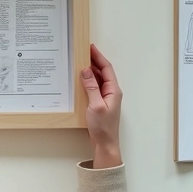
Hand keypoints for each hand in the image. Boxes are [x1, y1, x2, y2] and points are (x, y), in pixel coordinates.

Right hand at [80, 44, 122, 168]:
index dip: (98, 57)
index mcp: (114, 90)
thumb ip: (91, 87)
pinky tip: (79, 79)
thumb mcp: (96, 105)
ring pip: (98, 79)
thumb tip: (86, 70)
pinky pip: (94, 87)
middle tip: (82, 52)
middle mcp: (111, 92)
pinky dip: (87, 81)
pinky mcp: (100, 103)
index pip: (107, 68)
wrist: (105, 144)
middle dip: (93, 61)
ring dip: (90, 71)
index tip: (90, 47)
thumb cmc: (103, 127)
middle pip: (103, 72)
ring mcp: (106, 98)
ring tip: (79, 62)